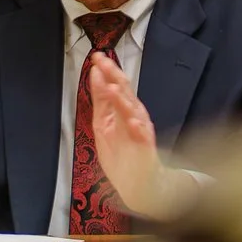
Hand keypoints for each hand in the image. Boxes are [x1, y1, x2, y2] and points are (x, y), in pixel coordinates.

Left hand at [86, 53, 177, 218]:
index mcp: (121, 110)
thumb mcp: (103, 123)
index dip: (106, 71)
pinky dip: (138, 129)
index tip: (96, 56)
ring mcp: (140, 132)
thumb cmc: (121, 153)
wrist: (138, 184)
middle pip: (125, 93)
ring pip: (133, 112)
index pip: (115, 85)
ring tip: (114, 88)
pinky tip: (133, 122)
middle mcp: (133, 116)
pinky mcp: (145, 149)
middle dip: (115, 77)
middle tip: (104, 63)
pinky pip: (143, 138)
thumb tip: (95, 74)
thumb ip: (100, 99)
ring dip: (123, 100)